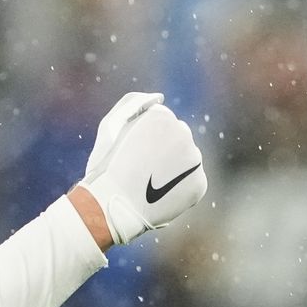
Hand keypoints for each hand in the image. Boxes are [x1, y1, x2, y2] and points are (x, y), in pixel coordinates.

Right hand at [77, 92, 206, 245]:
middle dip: (163, 152)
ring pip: (186, 161)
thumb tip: (159, 97)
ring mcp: (194, 160)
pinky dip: (180, 189)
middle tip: (141, 171)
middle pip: (177, 139)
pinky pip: (191, 183)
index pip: (161, 123)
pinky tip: (161, 196)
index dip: (143, 140)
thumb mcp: (110, 126)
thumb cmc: (106, 166)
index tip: (131, 155)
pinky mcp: (200, 184)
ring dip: (172, 170)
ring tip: (150, 185)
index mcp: (161, 115)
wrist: (110, 208)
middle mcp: (183, 133)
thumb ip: (134, 104)